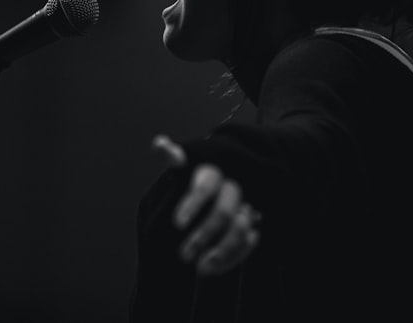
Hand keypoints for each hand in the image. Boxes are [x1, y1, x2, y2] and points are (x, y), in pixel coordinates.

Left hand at [152, 134, 261, 275]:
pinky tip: (215, 267)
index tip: (177, 224)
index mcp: (210, 172)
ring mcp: (244, 206)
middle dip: (204, 234)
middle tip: (183, 255)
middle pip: (223, 210)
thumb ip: (171, 155)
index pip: (205, 185)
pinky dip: (235, 257)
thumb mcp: (177, 170)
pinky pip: (249, 242)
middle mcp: (231, 186)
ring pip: (240, 227)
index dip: (193, 203)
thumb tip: (159, 144)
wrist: (215, 198)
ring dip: (222, 250)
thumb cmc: (186, 183)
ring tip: (201, 268)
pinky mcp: (252, 224)